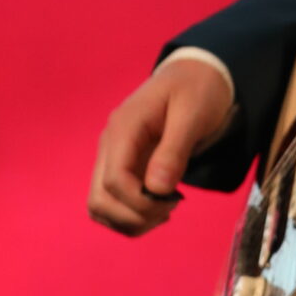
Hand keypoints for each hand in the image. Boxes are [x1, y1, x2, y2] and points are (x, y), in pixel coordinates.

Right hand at [87, 56, 235, 235]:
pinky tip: (157, 207)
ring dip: (129, 220)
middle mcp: (109, 144)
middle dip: (133, 216)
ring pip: (100, 206)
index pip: (114, 180)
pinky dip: (130, 215)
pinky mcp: (120, 166)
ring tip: (165, 211)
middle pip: (98, 200)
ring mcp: (112, 156)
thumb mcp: (193, 114)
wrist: (194, 75)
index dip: (139, 202)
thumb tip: (156, 190)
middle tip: (169, 209)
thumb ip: (174, 151)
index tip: (173, 202)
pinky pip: (111, 202)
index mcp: (123, 128)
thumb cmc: (197, 90)